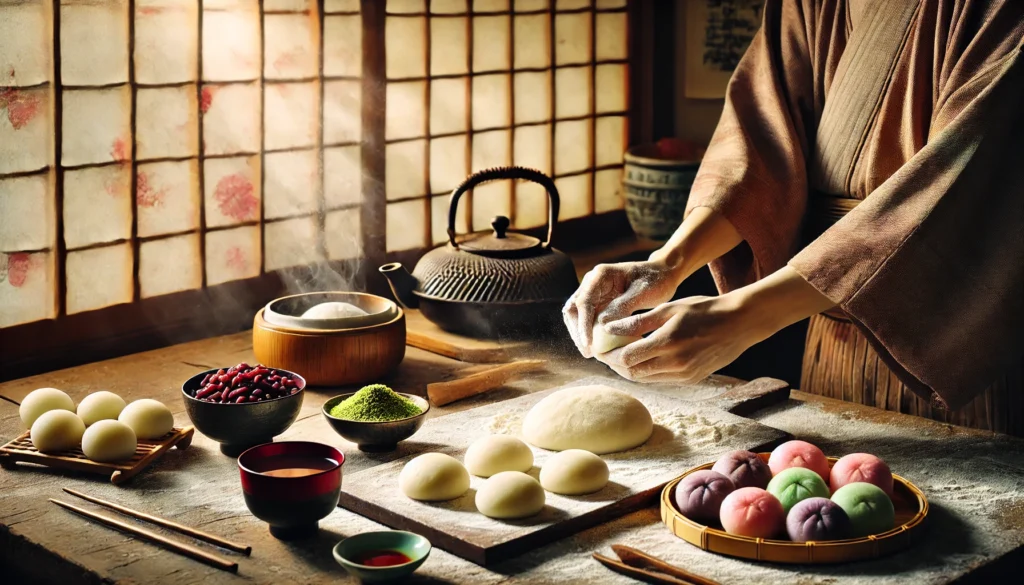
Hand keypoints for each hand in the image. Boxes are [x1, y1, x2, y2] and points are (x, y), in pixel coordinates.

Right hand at [562, 260, 681, 357]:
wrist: (662, 275)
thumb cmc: (656, 281)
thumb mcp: (642, 292)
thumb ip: (622, 306)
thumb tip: (601, 324)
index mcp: (600, 275)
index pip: (584, 301)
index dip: (583, 324)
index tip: (588, 343)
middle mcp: (592, 283)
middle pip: (574, 308)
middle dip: (578, 331)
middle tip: (588, 352)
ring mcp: (594, 293)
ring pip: (577, 315)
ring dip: (580, 334)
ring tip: (590, 353)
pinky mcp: (599, 303)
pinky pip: (588, 320)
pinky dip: (590, 333)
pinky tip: (597, 348)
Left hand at [595, 294, 760, 383]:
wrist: (740, 324)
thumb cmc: (703, 309)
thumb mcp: (669, 309)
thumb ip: (638, 321)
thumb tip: (608, 328)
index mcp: (668, 343)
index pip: (627, 358)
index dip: (608, 355)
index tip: (598, 348)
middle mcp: (676, 364)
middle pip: (633, 373)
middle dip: (615, 365)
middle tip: (605, 353)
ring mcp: (685, 375)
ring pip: (646, 379)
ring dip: (629, 369)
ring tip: (619, 355)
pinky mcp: (691, 379)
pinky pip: (660, 379)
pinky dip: (646, 371)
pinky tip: (642, 358)